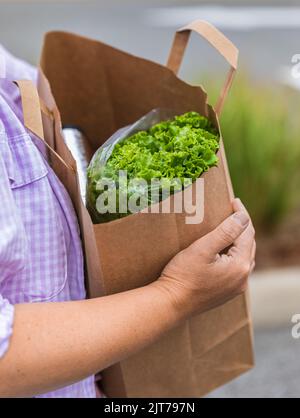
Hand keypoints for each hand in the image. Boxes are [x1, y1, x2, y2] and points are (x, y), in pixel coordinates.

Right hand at [157, 198, 255, 319]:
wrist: (170, 304)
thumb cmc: (183, 275)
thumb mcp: (203, 248)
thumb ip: (225, 232)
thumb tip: (243, 217)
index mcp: (240, 266)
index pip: (247, 233)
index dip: (241, 214)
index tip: (234, 200)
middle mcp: (242, 279)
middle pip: (248, 245)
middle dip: (242, 227)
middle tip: (232, 211)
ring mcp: (235, 288)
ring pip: (243, 257)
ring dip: (239, 241)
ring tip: (229, 227)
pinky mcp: (226, 293)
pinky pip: (236, 268)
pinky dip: (233, 254)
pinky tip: (224, 250)